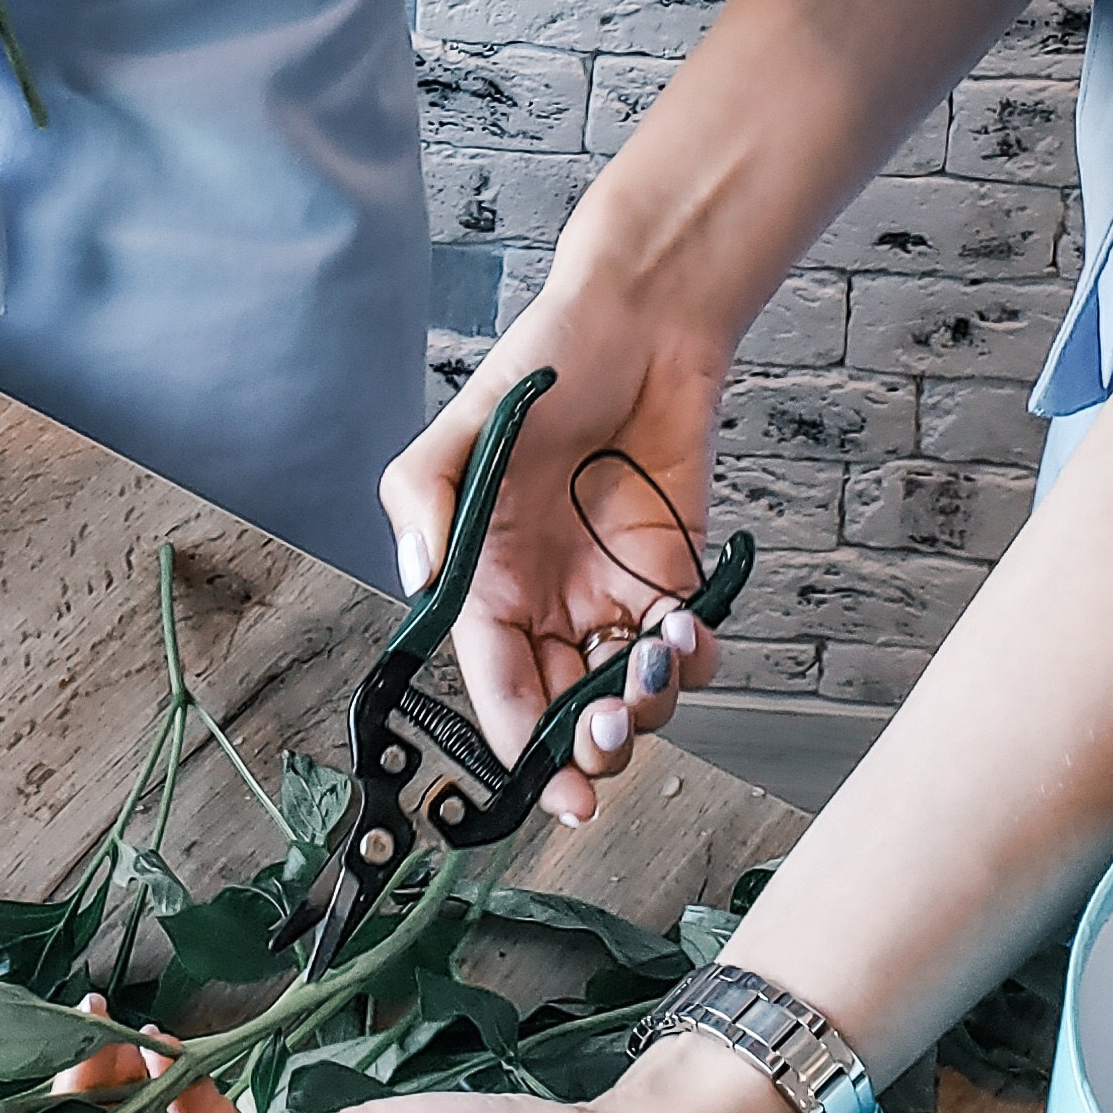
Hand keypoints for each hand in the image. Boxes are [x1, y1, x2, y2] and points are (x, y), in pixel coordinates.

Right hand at [383, 225, 733, 825]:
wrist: (644, 322)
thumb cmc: (545, 365)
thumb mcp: (461, 427)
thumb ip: (422, 504)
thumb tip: (416, 584)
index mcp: (487, 581)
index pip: (499, 689)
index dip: (524, 750)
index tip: (555, 790)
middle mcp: (548, 601)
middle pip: (566, 712)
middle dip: (591, 743)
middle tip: (611, 729)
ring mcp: (614, 592)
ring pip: (630, 694)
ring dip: (649, 704)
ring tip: (656, 660)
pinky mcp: (676, 576)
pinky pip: (687, 651)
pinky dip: (696, 660)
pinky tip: (690, 629)